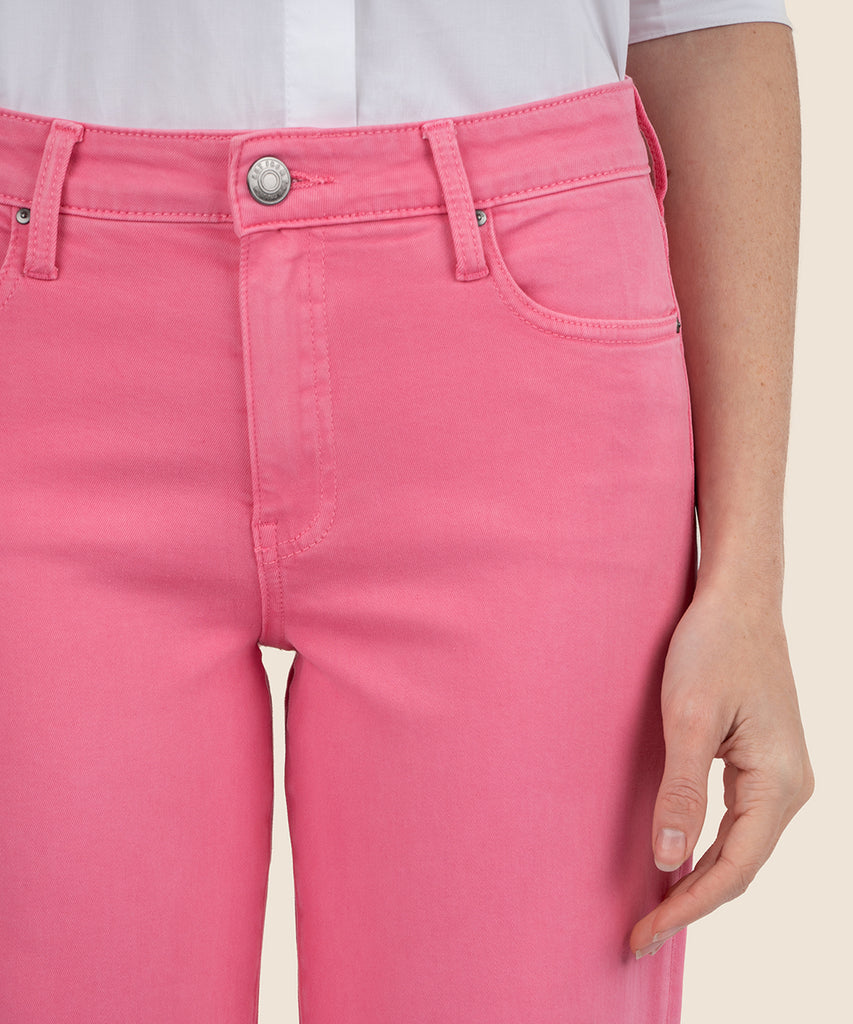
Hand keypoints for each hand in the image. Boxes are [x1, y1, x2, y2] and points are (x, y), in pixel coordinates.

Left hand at [630, 581, 814, 958]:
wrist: (738, 596)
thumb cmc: (714, 646)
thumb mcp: (689, 718)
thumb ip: (682, 791)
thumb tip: (668, 861)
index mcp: (779, 784)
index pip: (733, 870)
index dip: (687, 908)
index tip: (644, 935)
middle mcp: (789, 787)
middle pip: (740, 866)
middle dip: (690, 903)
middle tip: (639, 935)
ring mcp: (779, 774)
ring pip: (739, 847)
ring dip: (698, 879)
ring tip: (654, 910)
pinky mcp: (762, 760)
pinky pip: (737, 821)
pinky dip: (706, 847)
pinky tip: (677, 858)